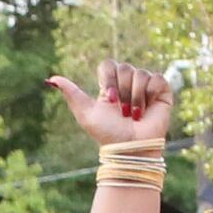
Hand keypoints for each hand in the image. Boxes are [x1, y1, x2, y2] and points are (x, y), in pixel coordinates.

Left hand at [45, 61, 175, 150]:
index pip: (108, 65)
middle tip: (123, 111)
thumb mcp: (85, 113)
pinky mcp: (162, 91)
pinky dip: (150, 94)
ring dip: (135, 97)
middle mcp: (128, 83)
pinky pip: (157, 78)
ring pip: (140, 73)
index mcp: (110, 86)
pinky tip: (148, 109)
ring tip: (135, 114)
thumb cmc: (107, 133)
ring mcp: (146, 86)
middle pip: (125, 67)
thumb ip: (71, 94)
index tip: (110, 100)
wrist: (130, 147)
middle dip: (122, 91)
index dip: (109, 79)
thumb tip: (50, 79)